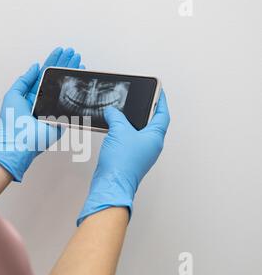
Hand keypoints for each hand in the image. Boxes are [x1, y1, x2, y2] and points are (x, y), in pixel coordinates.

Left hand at [0, 47, 83, 181]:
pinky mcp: (63, 119)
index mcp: (32, 95)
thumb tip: (34, 66)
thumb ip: (24, 80)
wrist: (18, 142)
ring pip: (66, 88)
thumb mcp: (13, 94)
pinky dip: (77, 91)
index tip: (61, 51)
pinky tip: (81, 79)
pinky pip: (71, 103)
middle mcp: (44, 101)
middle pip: (57, 79)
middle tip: (73, 53)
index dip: (53, 62)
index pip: (45, 74)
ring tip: (79, 60)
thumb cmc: (11, 122)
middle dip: (65, 64)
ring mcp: (54, 110)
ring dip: (72, 74)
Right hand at [77, 91, 169, 225]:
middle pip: (152, 122)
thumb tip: (112, 111)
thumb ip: (116, 116)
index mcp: (155, 137)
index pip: (163, 114)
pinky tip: (113, 128)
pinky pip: (128, 141)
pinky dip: (122, 132)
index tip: (159, 90)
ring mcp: (140, 153)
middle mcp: (151, 146)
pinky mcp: (129, 158)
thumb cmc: (122, 163)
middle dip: (146, 110)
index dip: (161, 101)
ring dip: (131, 122)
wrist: (111, 183)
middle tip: (142, 99)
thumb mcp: (119, 130)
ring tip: (123, 112)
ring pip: (138, 132)